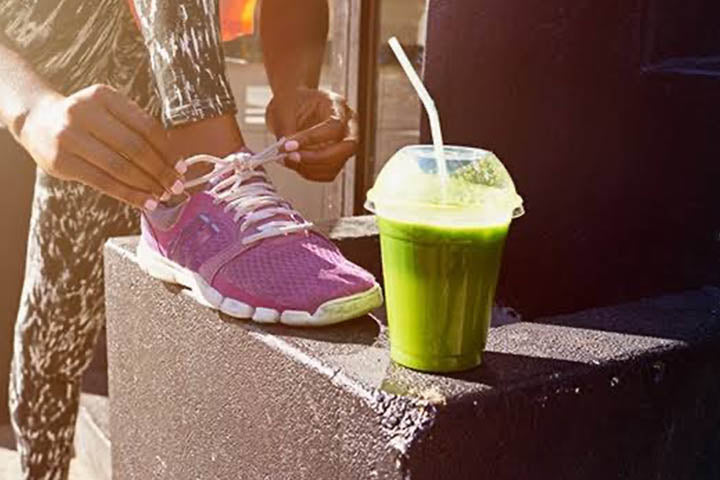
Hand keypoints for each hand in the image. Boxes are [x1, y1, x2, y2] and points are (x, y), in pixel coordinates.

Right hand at [19, 84, 183, 208]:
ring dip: (146, 185)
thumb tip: (173, 162)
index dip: (167, 150)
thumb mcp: (108, 111)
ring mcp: (69, 137)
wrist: (36, 120)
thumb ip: (136, 129)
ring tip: (162, 195)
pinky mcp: (61, 161)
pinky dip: (129, 194)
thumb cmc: (85, 120)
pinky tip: (144, 201)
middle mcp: (84, 113)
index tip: (182, 167)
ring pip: (120, 167)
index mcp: (103, 96)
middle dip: (160, 170)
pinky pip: (103, 182)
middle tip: (176, 185)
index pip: (146, 126)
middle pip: (134, 147)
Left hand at [266, 87, 357, 182]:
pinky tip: (293, 164)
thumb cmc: (293, 102)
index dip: (312, 139)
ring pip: (336, 165)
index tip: (288, 145)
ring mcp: (344, 145)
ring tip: (285, 160)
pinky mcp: (336, 159)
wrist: (295, 105)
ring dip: (309, 168)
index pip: (334, 126)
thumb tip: (284, 152)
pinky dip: (310, 173)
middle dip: (316, 158)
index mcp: (338, 106)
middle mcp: (348, 126)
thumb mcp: (285, 109)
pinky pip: (328, 173)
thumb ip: (287, 131)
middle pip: (345, 149)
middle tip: (291, 157)